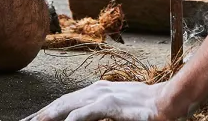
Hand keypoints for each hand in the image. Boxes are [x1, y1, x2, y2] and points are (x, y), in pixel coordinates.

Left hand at [21, 80, 167, 120]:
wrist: (169, 102)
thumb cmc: (143, 112)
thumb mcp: (116, 114)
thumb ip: (97, 117)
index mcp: (95, 93)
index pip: (63, 104)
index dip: (43, 114)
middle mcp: (95, 90)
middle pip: (59, 104)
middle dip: (38, 116)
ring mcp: (103, 95)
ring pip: (67, 106)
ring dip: (47, 116)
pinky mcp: (112, 104)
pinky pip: (87, 113)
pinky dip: (72, 119)